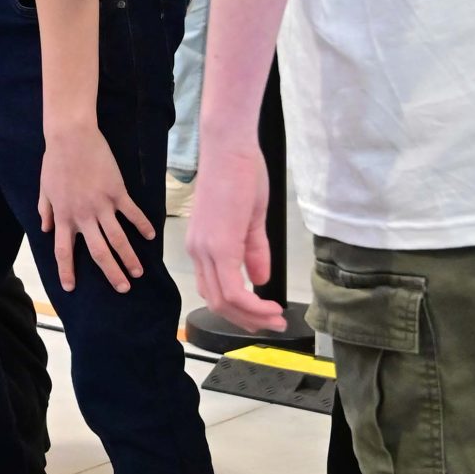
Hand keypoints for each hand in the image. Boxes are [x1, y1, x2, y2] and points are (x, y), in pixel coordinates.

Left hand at [39, 123, 155, 293]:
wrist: (71, 137)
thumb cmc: (55, 161)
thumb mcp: (44, 189)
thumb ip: (45, 211)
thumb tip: (44, 229)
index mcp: (63, 217)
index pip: (63, 251)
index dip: (67, 271)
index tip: (70, 288)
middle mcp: (83, 216)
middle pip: (98, 252)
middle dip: (111, 273)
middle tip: (122, 289)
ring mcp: (101, 205)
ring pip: (118, 239)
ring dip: (129, 258)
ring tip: (138, 272)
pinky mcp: (117, 192)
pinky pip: (132, 214)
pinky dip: (142, 226)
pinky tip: (150, 236)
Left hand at [187, 142, 282, 330]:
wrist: (230, 149)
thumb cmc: (240, 175)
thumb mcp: (249, 219)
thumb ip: (253, 250)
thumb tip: (259, 280)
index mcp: (203, 246)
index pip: (215, 290)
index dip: (240, 309)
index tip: (265, 314)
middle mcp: (199, 251)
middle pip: (217, 302)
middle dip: (246, 319)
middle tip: (272, 324)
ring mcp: (206, 250)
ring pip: (224, 300)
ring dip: (251, 316)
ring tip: (275, 319)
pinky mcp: (219, 246)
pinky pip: (232, 289)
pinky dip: (251, 305)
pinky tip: (270, 306)